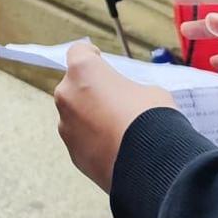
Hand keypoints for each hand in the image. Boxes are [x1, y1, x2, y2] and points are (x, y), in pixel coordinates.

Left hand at [52, 42, 176, 192]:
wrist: (151, 165)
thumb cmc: (151, 119)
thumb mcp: (150, 91)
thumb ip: (130, 90)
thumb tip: (129, 100)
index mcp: (83, 71)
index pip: (78, 52)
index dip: (92, 56)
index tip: (100, 62)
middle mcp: (67, 95)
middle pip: (75, 85)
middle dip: (91, 91)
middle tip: (115, 101)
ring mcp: (66, 126)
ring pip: (76, 115)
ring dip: (90, 117)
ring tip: (118, 129)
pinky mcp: (72, 153)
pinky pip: (81, 140)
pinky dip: (94, 141)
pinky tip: (116, 148)